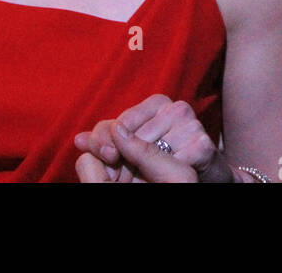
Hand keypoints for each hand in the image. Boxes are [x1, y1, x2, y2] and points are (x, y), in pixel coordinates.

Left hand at [74, 94, 234, 182]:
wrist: (202, 171)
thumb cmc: (163, 156)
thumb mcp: (132, 146)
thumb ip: (106, 140)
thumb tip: (78, 139)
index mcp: (158, 102)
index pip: (123, 121)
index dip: (107, 141)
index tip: (104, 157)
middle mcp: (177, 108)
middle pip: (135, 138)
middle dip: (122, 161)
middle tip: (118, 176)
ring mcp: (192, 126)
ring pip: (152, 152)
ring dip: (142, 171)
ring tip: (139, 178)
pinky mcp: (203, 146)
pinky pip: (173, 164)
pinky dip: (165, 174)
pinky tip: (162, 177)